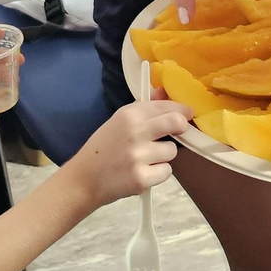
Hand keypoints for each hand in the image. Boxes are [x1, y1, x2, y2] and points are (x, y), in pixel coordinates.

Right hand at [63, 100, 187, 208]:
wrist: (84, 179)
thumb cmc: (104, 147)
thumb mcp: (119, 121)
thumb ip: (143, 107)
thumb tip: (164, 91)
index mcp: (129, 114)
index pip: (165, 106)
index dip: (181, 110)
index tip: (186, 114)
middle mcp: (135, 132)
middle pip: (176, 123)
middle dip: (182, 127)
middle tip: (180, 131)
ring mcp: (139, 156)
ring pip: (172, 151)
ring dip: (163, 155)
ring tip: (146, 158)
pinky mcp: (142, 179)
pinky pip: (166, 172)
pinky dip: (158, 173)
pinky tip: (143, 172)